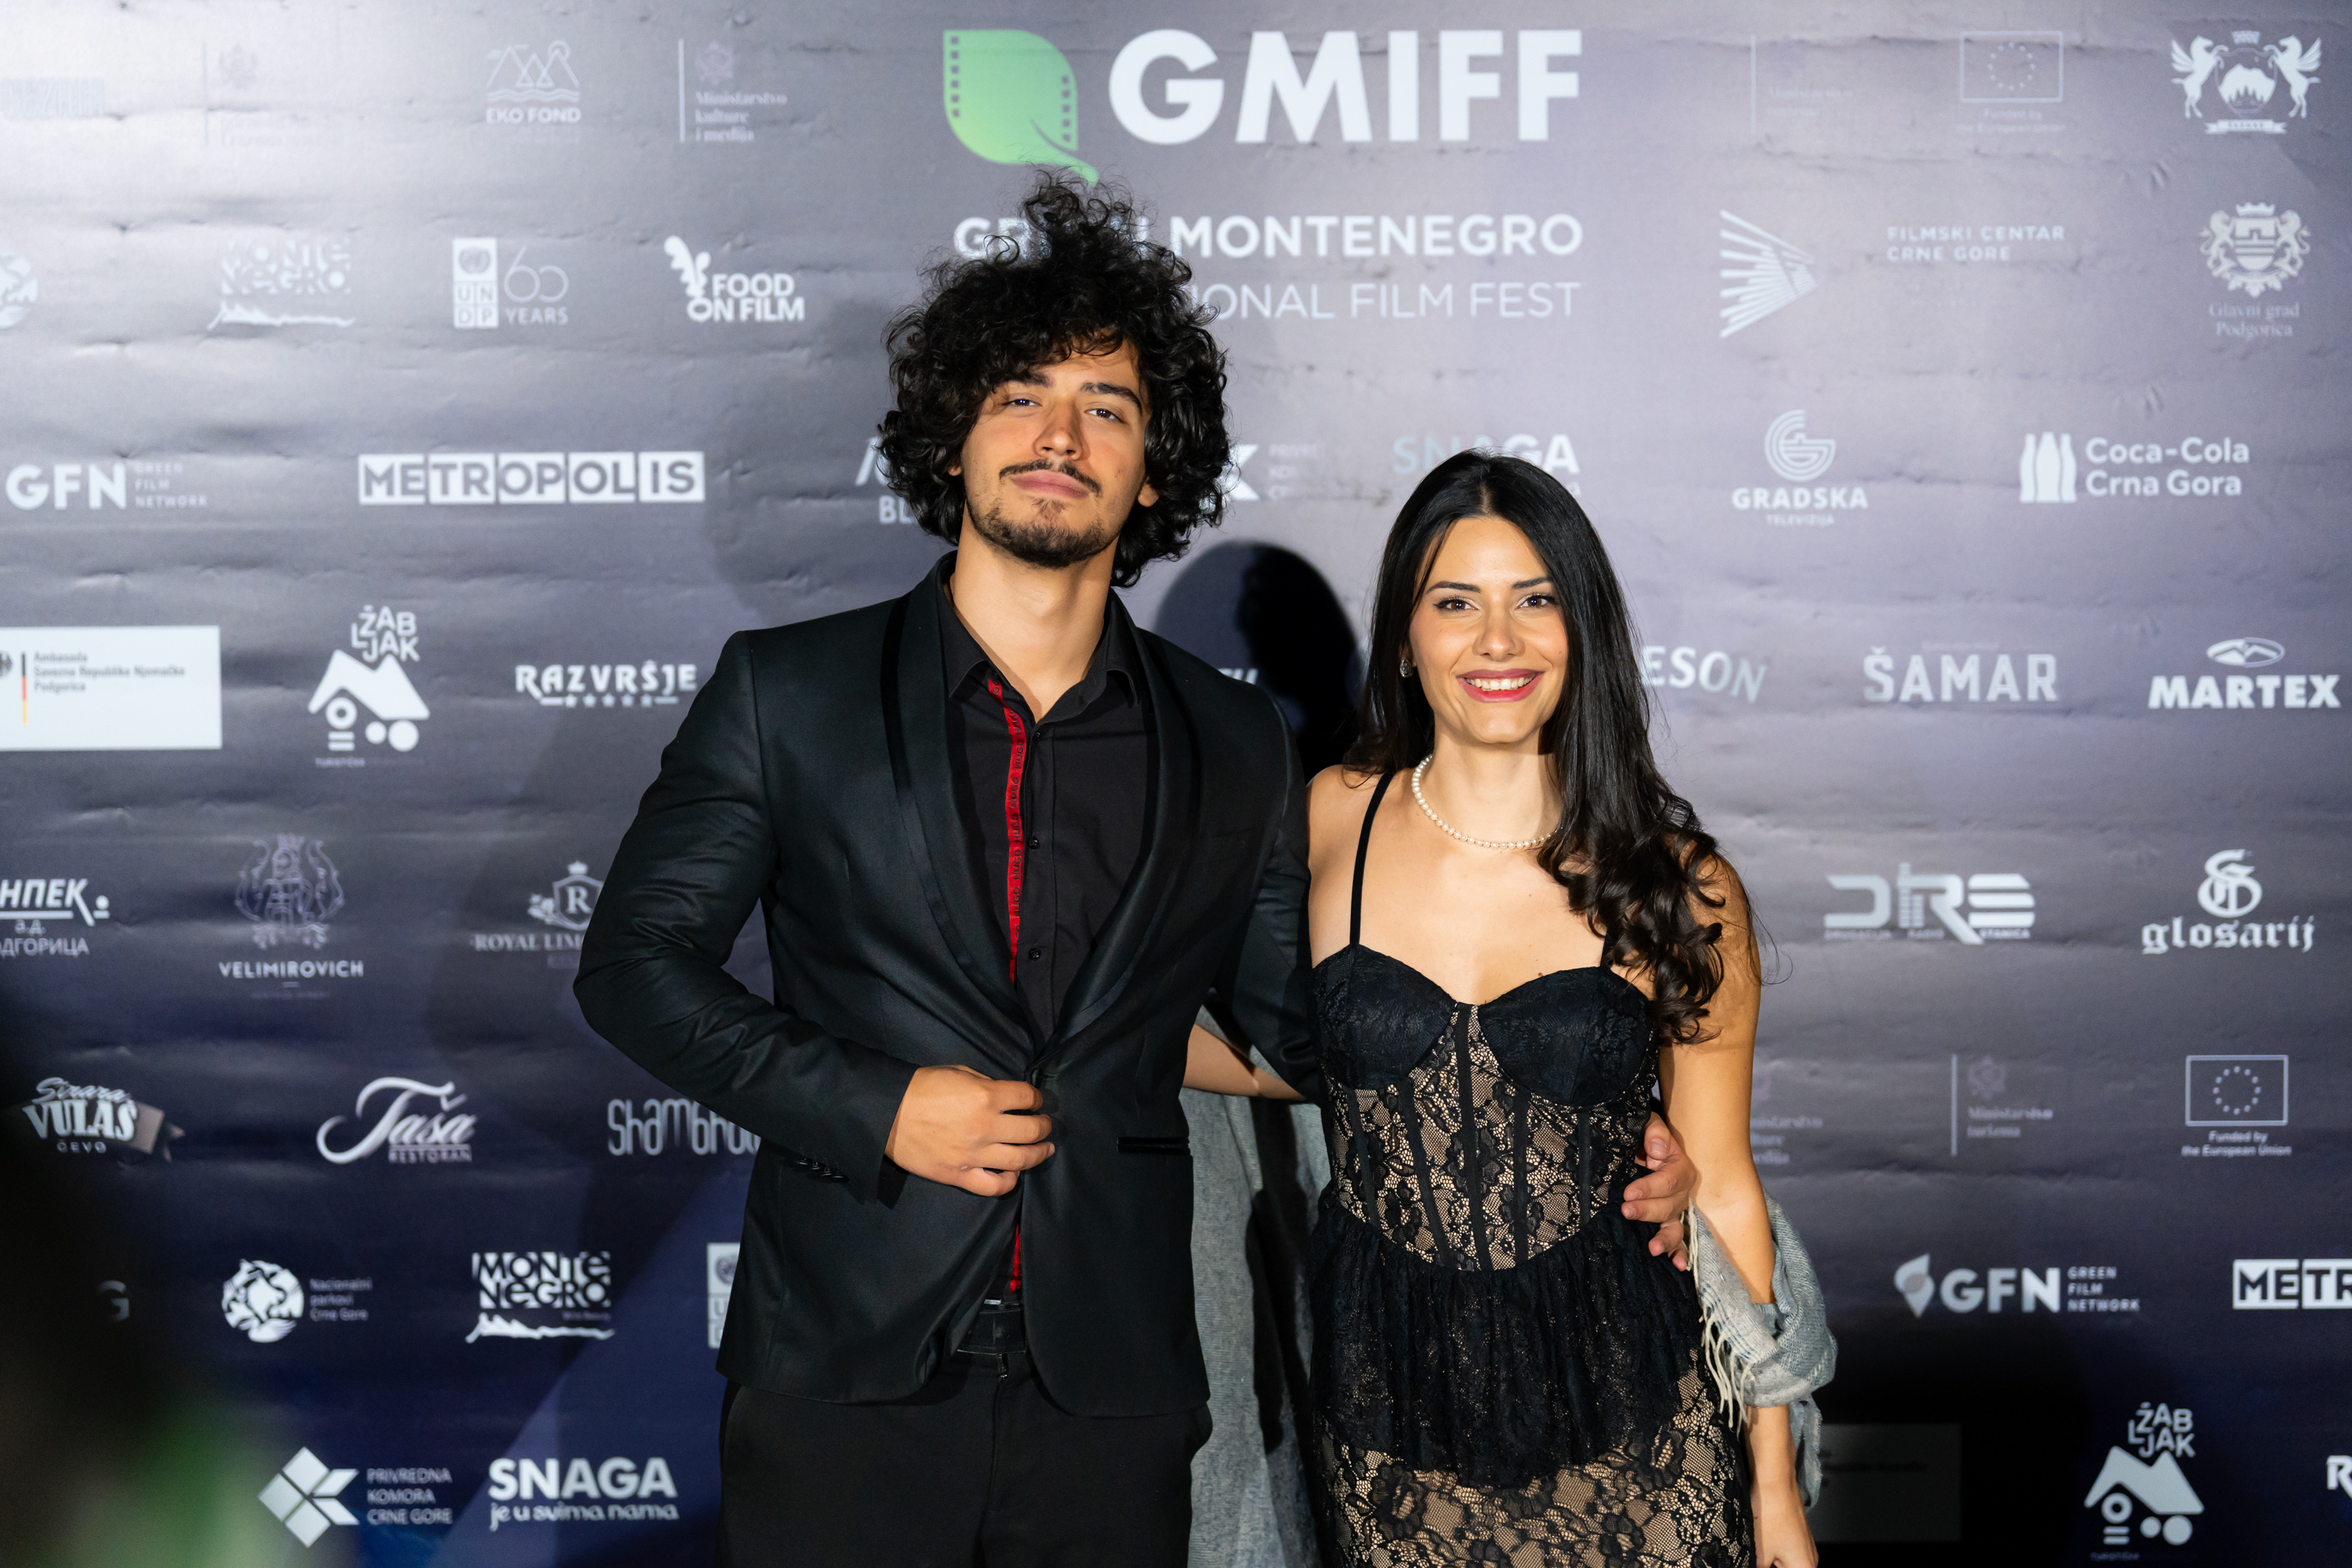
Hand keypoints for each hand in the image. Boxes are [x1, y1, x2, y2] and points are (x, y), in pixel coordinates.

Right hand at [883, 1065, 1053, 1196]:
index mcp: (986, 1096)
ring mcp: (974, 1154)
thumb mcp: (959, 1071)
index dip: (1036, 1097)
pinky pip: (993, 1186)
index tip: (1036, 1101)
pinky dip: (1009, 1181)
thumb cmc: (921, 1087)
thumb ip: (987, 1084)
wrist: (887, 1113)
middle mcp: (986, 1126)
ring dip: (1039, 1153)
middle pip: (1031, 1130)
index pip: (1027, 1096)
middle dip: (1044, 1126)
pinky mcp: (959, 1175)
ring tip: (1045, 1149)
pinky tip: (1014, 1174)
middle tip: (1046, 1124)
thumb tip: (1007, 1097)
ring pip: (1021, 1160)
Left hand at [1623, 1113, 1693, 1268]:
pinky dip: (1678, 1252)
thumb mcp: (1648, 1123)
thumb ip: (1654, 1131)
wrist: (1641, 1142)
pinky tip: (1677, 1265)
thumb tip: (1657, 1151)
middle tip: (1626, 1210)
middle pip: (1670, 1205)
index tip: (1628, 1193)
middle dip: (1648, 1210)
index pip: (1668, 1180)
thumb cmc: (1642, 1133)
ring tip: (1654, 1248)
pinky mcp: (1667, 1219)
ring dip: (1666, 1238)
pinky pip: (1677, 1238)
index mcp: (1678, 1166)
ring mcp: (1675, 1207)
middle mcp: (1681, 1190)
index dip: (1650, 1188)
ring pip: (1674, 1225)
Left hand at [1752, 1477, 1817, 1567]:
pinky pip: (1782, 1550)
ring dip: (1767, 1561)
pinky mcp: (1793, 1533)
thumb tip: (1749, 1567)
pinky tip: (1757, 1545)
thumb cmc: (1771, 1513)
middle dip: (1767, 1565)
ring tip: (1755, 1553)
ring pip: (1783, 1562)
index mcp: (1805, 1567)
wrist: (1774, 1481)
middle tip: (1757, 1559)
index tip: (1761, 1564)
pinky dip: (1769, 1552)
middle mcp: (1809, 1558)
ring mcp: (1802, 1544)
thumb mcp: (1758, 1553)